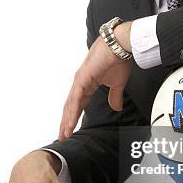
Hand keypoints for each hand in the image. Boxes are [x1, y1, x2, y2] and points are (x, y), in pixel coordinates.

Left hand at [58, 23, 132, 140]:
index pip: (78, 105)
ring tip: (65, 133)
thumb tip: (116, 107)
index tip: (70, 130)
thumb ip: (115, 96)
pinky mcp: (83, 78)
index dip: (73, 118)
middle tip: (63, 136)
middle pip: (70, 106)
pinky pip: (76, 98)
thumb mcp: (117, 84)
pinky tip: (70, 120)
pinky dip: (73, 110)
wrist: (120, 46)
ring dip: (67, 120)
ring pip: (71, 104)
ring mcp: (80, 80)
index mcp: (88, 84)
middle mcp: (81, 83)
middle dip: (66, 122)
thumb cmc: (118, 60)